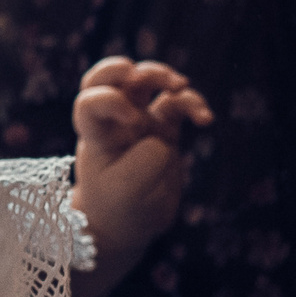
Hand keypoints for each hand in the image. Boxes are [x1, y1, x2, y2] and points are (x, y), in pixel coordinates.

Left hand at [72, 56, 210, 296]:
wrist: (126, 228)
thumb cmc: (118, 208)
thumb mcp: (129, 188)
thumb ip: (148, 156)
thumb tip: (163, 137)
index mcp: (95, 134)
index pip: (90, 99)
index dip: (109, 99)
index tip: (131, 121)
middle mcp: (113, 123)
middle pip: (110, 77)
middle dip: (125, 68)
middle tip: (142, 76)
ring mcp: (139, 123)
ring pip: (146, 82)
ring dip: (162, 75)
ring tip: (180, 87)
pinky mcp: (164, 130)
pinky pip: (178, 105)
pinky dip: (193, 104)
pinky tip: (205, 119)